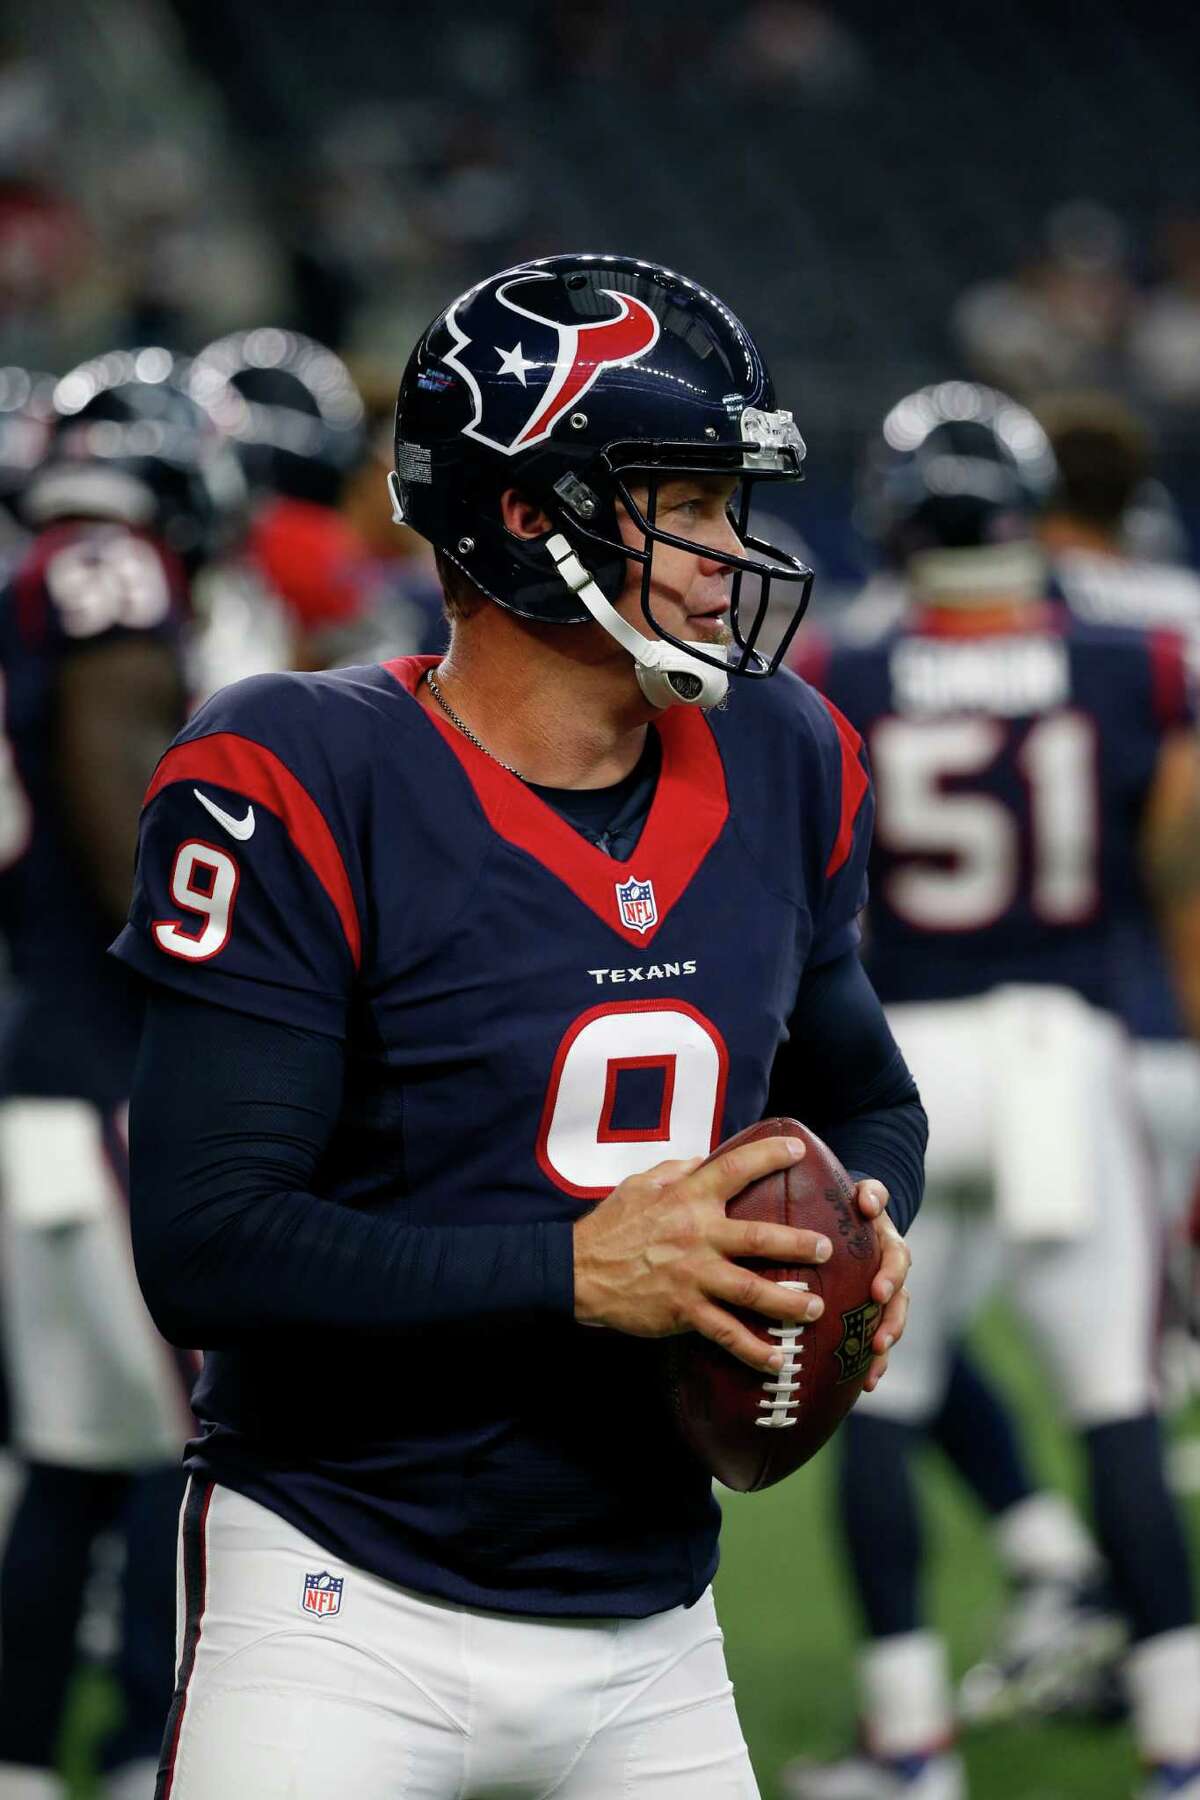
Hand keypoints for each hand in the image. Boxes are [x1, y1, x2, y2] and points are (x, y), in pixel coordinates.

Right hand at [573, 1135, 832, 1373]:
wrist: (578, 1270)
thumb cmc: (611, 1224)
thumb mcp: (641, 1184)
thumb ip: (678, 1170)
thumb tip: (707, 1158)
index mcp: (687, 1197)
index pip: (735, 1168)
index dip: (769, 1156)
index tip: (798, 1150)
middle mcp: (697, 1235)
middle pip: (761, 1238)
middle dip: (799, 1245)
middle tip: (827, 1250)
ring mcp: (692, 1275)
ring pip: (752, 1291)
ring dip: (789, 1301)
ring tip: (815, 1307)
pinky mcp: (683, 1310)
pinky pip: (726, 1333)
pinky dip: (753, 1350)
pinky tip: (777, 1362)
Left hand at [852, 1179, 910, 1391]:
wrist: (857, 1216)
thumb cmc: (852, 1205)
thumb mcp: (862, 1193)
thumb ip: (870, 1193)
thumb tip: (867, 1202)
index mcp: (890, 1244)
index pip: (896, 1259)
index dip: (890, 1275)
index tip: (878, 1292)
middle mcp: (893, 1272)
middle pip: (900, 1300)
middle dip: (891, 1321)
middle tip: (879, 1340)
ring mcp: (887, 1294)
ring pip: (893, 1322)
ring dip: (885, 1345)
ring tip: (874, 1368)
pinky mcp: (873, 1312)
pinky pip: (878, 1339)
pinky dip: (875, 1363)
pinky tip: (867, 1384)